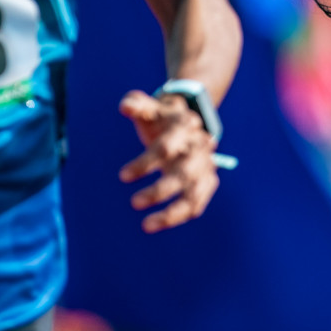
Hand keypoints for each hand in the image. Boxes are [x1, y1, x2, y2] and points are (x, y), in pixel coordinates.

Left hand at [117, 90, 219, 232]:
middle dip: (161, 190)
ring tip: (147, 225)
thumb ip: (137, 104)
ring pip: (196, 192)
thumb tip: (125, 106)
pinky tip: (160, 223)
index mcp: (184, 127)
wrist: (190, 120)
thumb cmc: (161, 118)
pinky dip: (184, 213)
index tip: (122, 176)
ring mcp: (206, 165)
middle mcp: (199, 147)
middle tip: (134, 203)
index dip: (145, 162)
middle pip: (185, 173)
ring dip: (174, 211)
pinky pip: (199, 201)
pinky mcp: (207, 179)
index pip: (167, 147)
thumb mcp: (150, 107)